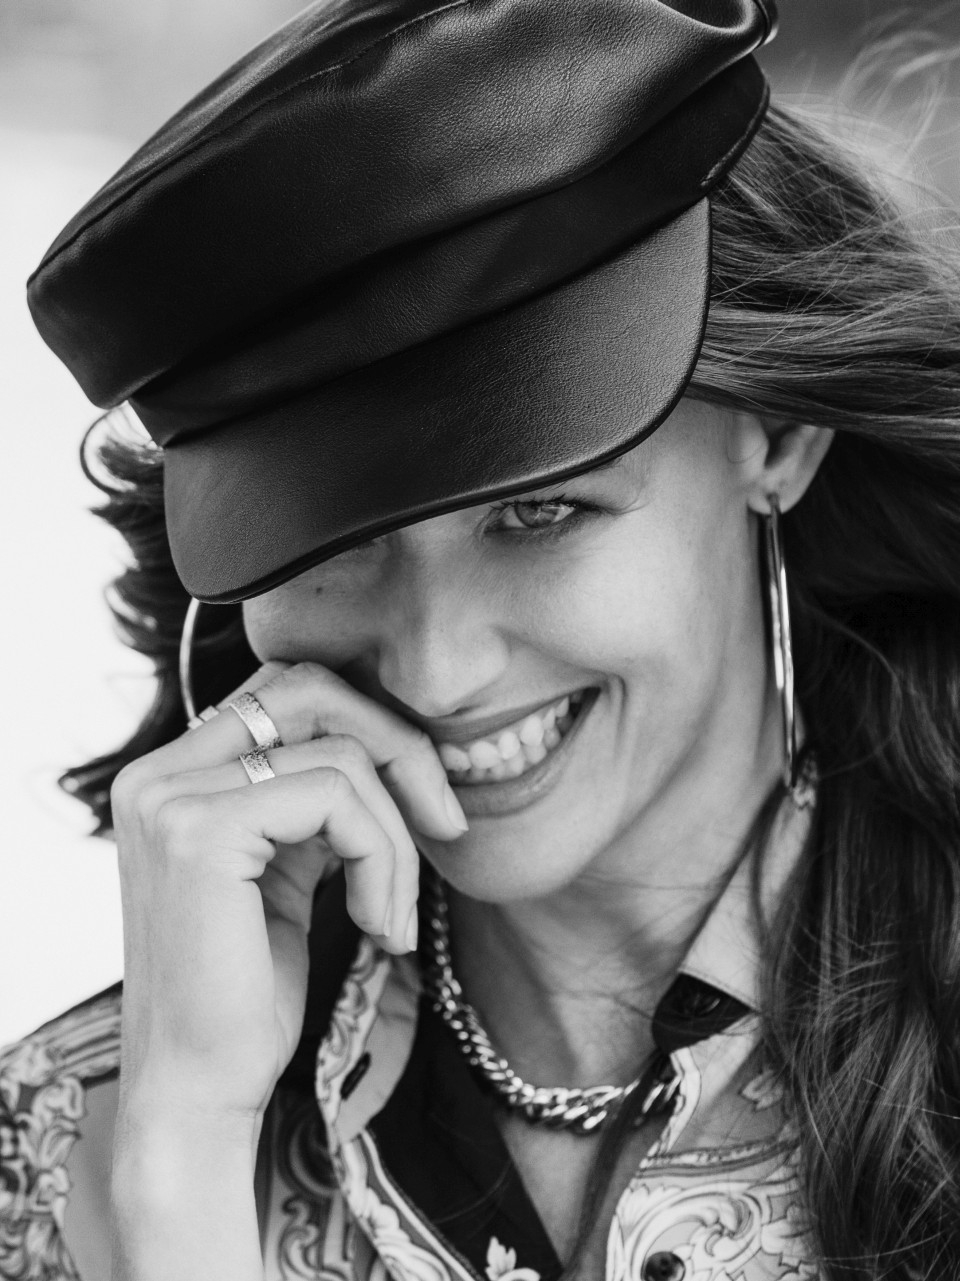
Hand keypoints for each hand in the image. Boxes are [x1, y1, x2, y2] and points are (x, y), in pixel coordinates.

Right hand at [110, 660, 467, 1125]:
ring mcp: (172, 796)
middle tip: (446, 825)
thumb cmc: (248, 994)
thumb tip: (388, 740)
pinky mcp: (201, 830)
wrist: (200, 1092)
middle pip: (310, 690)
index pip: (288, 691)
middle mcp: (159, 773)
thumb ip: (310, 799)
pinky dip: (382, 858)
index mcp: (173, 775)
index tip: (426, 804)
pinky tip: (378, 926)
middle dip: (399, 748)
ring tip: (393, 917)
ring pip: (339, 754)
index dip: (371, 728)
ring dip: (397, 839)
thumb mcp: (285, 871)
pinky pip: (336, 797)